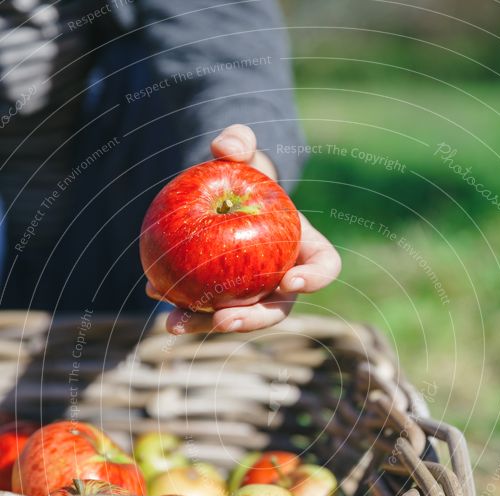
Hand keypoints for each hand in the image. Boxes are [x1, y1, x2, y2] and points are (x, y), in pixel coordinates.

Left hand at [146, 124, 340, 333]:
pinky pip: (204, 306)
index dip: (313, 279)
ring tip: (173, 323)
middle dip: (251, 320)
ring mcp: (254, 294)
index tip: (289, 282)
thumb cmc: (246, 175)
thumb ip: (240, 144)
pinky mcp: (224, 298)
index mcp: (306, 249)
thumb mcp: (246, 155)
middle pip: (276, 310)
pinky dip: (180, 303)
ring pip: (236, 317)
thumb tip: (227, 146)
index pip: (324, 268)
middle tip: (223, 319)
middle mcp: (284, 280)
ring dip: (205, 325)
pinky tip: (152, 292)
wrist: (224, 196)